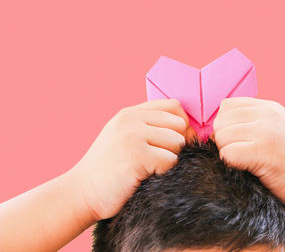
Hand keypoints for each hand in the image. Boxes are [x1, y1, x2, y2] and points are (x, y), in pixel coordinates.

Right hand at [71, 99, 193, 219]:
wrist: (82, 192)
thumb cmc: (109, 169)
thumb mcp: (124, 137)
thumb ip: (149, 127)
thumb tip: (188, 130)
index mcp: (130, 114)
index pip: (173, 106)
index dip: (182, 125)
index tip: (176, 142)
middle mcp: (131, 120)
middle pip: (179, 124)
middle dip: (177, 144)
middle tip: (160, 159)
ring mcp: (133, 136)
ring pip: (177, 142)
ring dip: (170, 159)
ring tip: (149, 168)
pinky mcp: (136, 156)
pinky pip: (170, 160)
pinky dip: (163, 172)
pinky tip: (145, 176)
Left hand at [213, 97, 284, 213]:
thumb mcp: (282, 130)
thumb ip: (257, 123)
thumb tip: (223, 128)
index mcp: (271, 107)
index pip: (228, 105)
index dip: (226, 125)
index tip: (237, 141)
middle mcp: (267, 115)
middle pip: (221, 120)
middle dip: (223, 140)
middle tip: (241, 154)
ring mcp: (265, 132)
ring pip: (221, 137)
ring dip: (227, 152)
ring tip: (247, 162)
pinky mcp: (261, 152)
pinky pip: (227, 154)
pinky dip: (231, 165)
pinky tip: (249, 169)